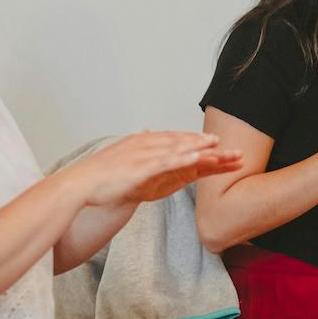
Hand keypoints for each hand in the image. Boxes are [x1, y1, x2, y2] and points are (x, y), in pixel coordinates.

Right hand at [63, 131, 243, 206]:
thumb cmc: (102, 177)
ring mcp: (145, 154)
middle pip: (186, 145)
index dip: (202, 147)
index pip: (180, 144)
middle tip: (237, 153)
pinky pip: (168, 161)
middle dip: (212, 149)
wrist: (81, 184)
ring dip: (203, 149)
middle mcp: (148, 144)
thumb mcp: (125, 161)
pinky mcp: (141, 167)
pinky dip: (185, 158)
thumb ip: (141, 150)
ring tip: (224, 150)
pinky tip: (201, 158)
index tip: (223, 151)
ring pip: (181, 150)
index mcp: (147, 144)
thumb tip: (148, 134)